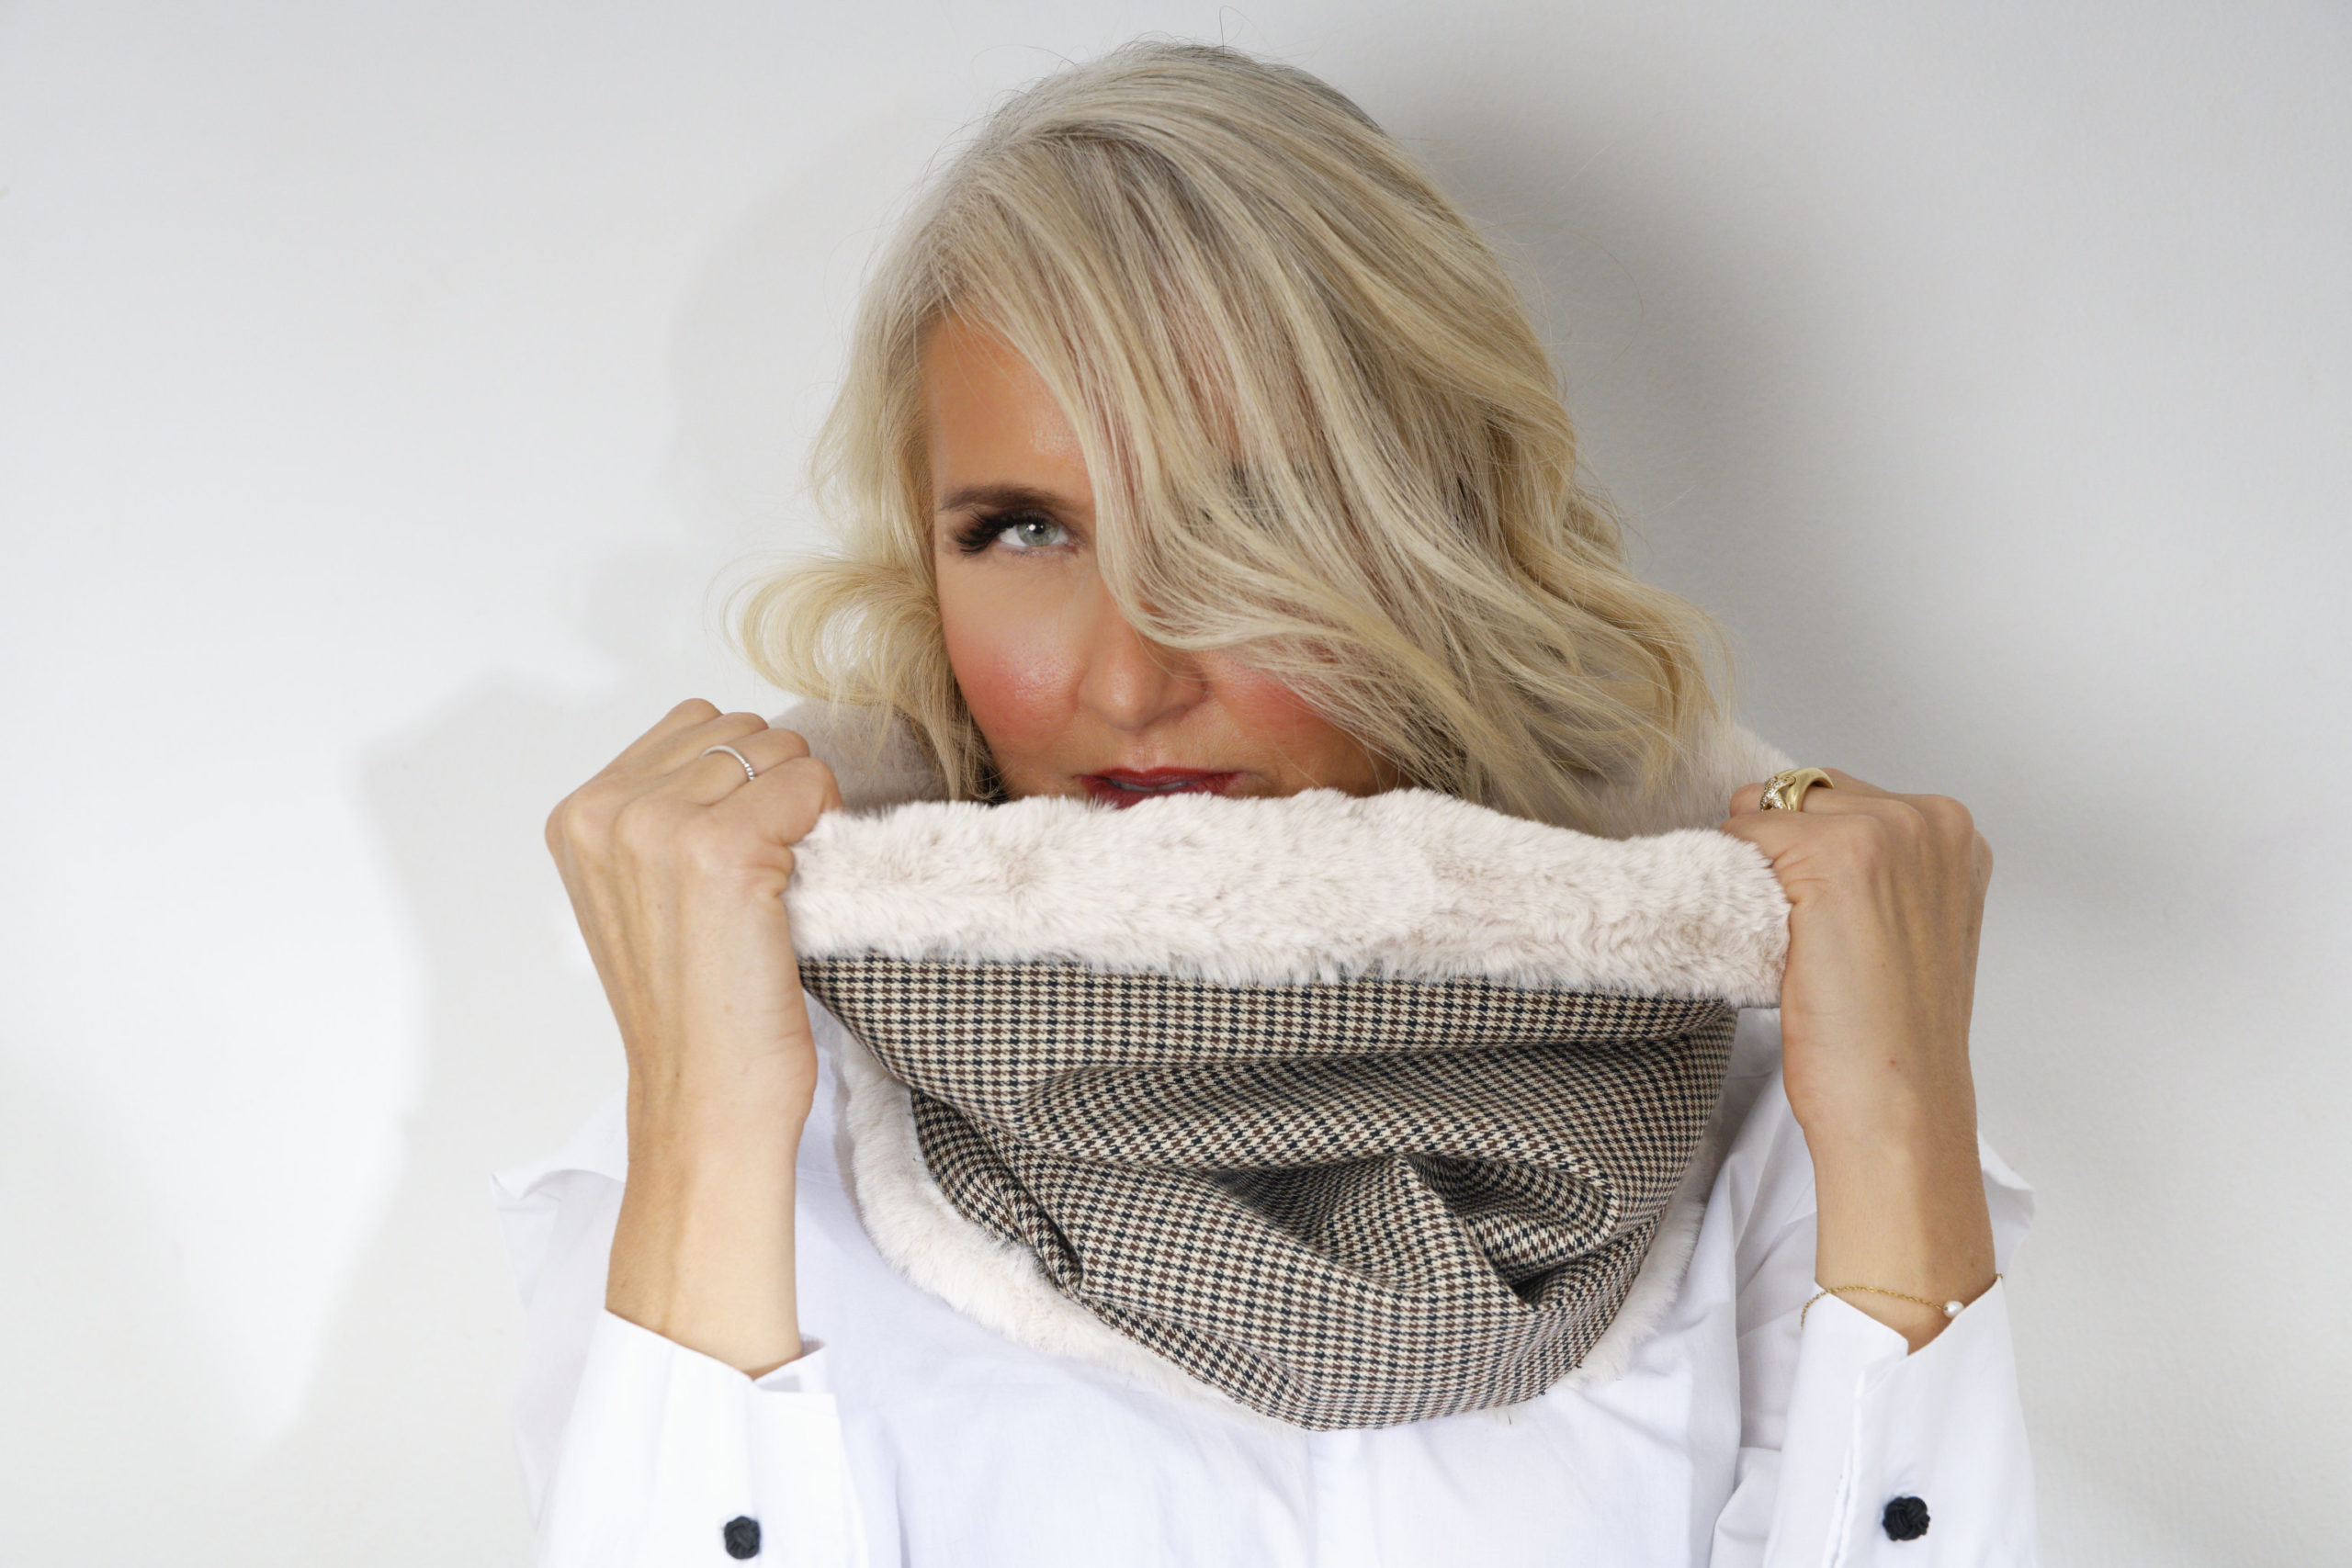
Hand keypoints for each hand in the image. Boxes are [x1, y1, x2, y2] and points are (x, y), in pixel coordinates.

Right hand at [544, 699, 841, 1124]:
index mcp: (577, 816)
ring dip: (802, 809)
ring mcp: (658, 827)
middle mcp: (606, 811)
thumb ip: (664, 813)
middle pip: (740, 731)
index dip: (741, 781)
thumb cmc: (692, 1010)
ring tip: (779, 887)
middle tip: (767, 876)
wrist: (705, 1100)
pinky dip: (826, 827)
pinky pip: (810, 784)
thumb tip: (742, 751)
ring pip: (782, 751)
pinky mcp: (721, 850)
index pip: (693, 724)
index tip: (738, 856)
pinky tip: (798, 893)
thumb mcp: (642, 893)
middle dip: (774, 789)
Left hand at [1715, 767, 1998, 1346]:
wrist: (1897, 1107)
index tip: (1823, 920)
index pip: (1836, 796)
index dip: (1801, 853)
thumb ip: (1877, 870)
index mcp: (1953, 834)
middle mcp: (1928, 818)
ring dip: (1753, 865)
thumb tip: (1791, 832)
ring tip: (1793, 942)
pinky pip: (1741, 833)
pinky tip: (1774, 941)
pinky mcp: (1832, 853)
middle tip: (1806, 938)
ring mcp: (1885, 829)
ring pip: (1762, 808)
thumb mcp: (1908, 928)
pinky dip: (1736, 881)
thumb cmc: (1893, 1039)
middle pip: (1797, 792)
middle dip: (1776, 851)